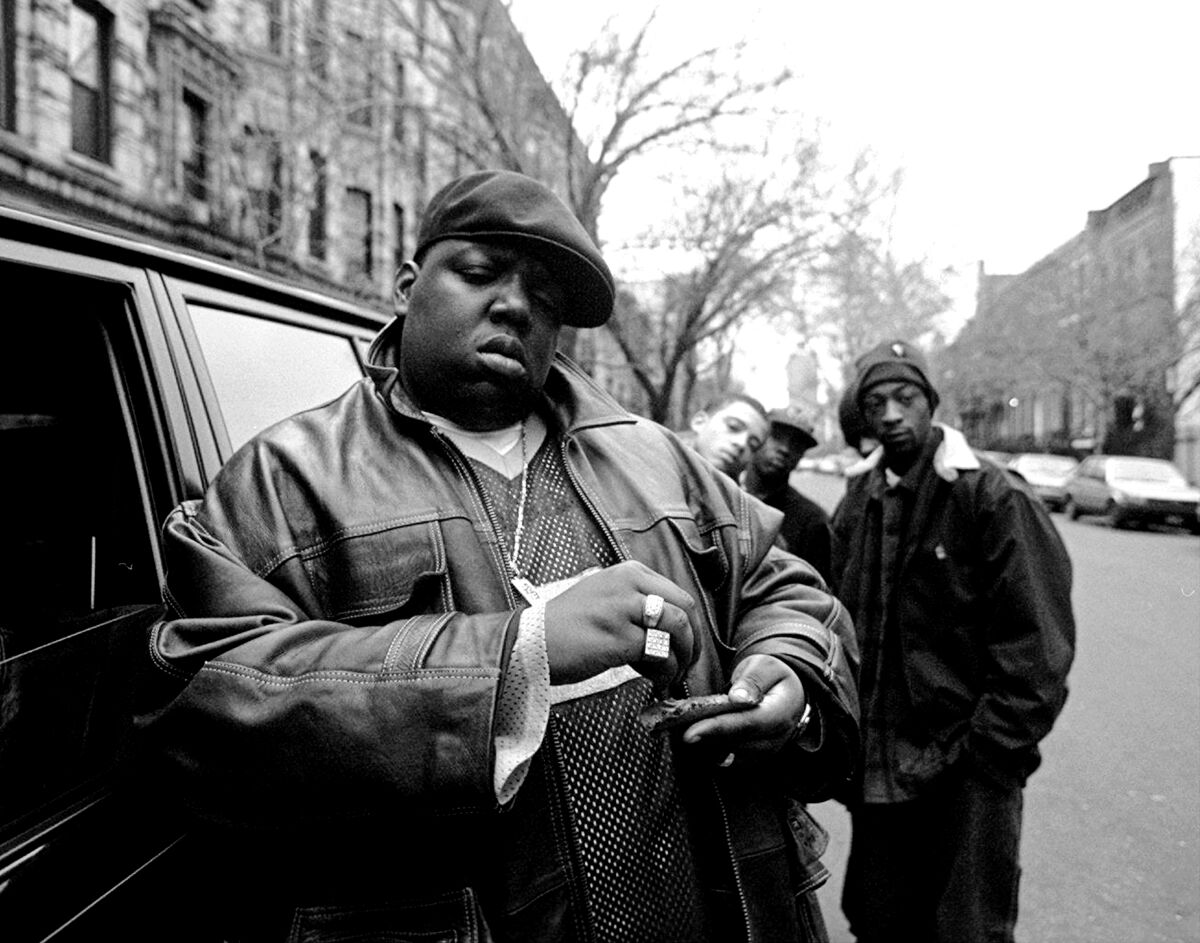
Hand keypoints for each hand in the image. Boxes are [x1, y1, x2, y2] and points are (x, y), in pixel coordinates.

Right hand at [543, 561, 697, 685]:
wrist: (530, 642)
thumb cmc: (567, 626)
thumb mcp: (605, 596)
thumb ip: (637, 602)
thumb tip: (673, 627)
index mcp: (629, 572)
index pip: (678, 595)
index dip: (690, 625)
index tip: (686, 646)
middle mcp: (629, 584)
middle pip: (685, 610)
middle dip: (693, 641)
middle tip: (686, 664)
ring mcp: (624, 609)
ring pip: (677, 630)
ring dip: (681, 659)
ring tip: (670, 676)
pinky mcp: (619, 638)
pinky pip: (660, 655)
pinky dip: (664, 672)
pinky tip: (654, 682)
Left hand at [680, 654, 807, 762]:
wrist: (787, 695)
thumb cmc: (772, 677)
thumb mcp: (764, 667)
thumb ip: (752, 680)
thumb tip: (738, 697)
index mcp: (781, 713)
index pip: (747, 725)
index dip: (717, 729)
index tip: (689, 733)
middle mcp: (775, 739)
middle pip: (734, 744)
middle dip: (704, 738)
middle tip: (674, 726)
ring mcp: (764, 753)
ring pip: (728, 756)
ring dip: (704, 745)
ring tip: (682, 727)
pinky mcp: (751, 759)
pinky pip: (726, 760)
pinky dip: (708, 749)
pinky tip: (695, 734)